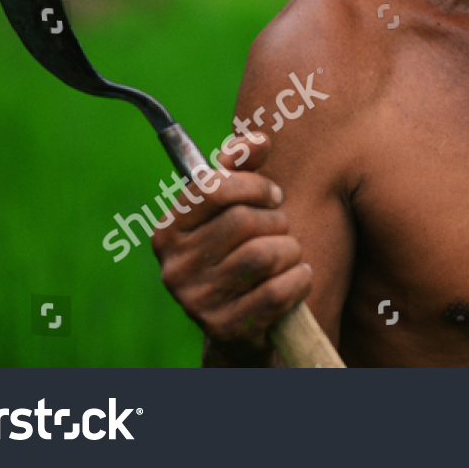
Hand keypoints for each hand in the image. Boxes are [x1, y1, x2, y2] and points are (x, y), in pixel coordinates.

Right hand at [151, 133, 311, 361]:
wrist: (243, 324)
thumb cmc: (241, 250)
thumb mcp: (235, 207)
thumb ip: (243, 167)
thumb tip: (259, 139)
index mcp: (169, 230)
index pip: (212, 187)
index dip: (254, 185)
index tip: (273, 196)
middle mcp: (175, 266)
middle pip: (244, 220)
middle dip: (277, 221)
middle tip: (281, 230)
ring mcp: (196, 301)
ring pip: (264, 254)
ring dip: (290, 251)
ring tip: (288, 255)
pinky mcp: (224, 329)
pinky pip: (278, 291)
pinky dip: (299, 280)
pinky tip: (297, 279)